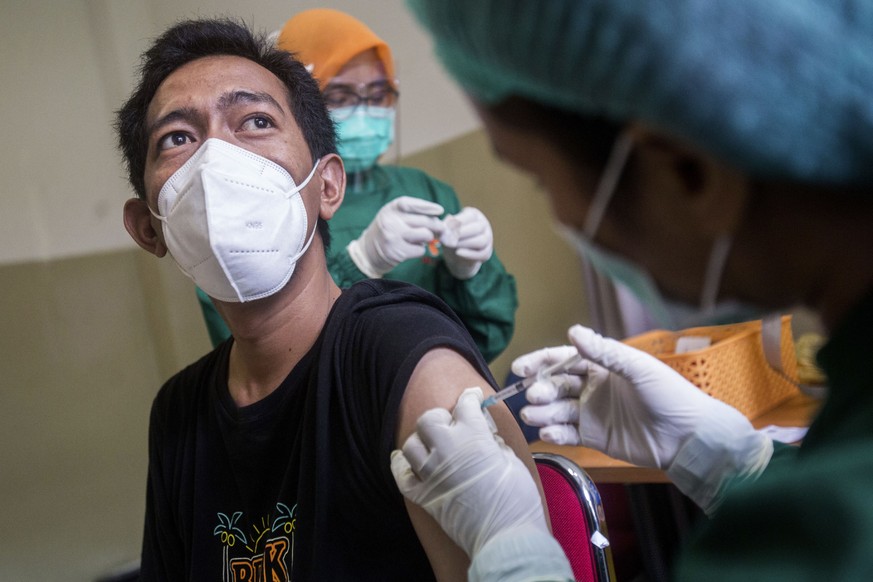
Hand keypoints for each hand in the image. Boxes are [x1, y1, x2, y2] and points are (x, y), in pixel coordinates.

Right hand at [347, 196, 444, 277]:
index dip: (428, 207)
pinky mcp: (397, 252)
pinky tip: (412, 249)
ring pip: (425, 235)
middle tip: (440, 230)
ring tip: (422, 239)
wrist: (368, 251)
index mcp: (391, 209)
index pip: (412, 204)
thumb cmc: (388, 231)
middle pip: (424, 221)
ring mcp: (393, 236)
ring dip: (428, 238)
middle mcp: (391, 221)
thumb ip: (412, 214)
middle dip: (436, 226)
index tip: (440, 210)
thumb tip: (438, 218)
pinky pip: (420, 250)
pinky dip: (420, 250)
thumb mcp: (394, 216)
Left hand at [391, 387, 548, 556]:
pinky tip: (409, 463)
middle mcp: (447, 449)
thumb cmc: (517, 499)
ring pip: (411, 445)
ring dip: (421, 443)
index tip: (472, 398)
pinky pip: (401, 476)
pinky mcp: (423, 496)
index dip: (470, 399)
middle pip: (428, 420)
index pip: (465, 405)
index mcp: (473, 436)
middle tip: (451, 425)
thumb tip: (486, 436)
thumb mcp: (512, 461)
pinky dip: (403, 467)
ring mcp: (431, 473)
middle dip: (440, 418)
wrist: (506, 538)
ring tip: (432, 446)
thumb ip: (494, 443)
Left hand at [440, 207, 492, 279]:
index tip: (445, 228)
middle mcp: (484, 224)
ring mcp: (488, 238)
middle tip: (448, 238)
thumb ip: (442, 226)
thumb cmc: (450, 237)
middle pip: (478, 228)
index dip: (458, 222)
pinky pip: (482, 253)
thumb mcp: (445, 229)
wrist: (455, 254)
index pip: (470, 216)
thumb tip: (440, 226)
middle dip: (461, 233)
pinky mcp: (487, 251)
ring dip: (465, 243)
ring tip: (451, 245)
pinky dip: (469, 254)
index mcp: (474, 214)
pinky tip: (458, 252)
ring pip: (482, 240)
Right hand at [515, 325, 769, 469]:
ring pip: (558, 410)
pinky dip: (555, 433)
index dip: (540, 362)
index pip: (563, 360)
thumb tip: (573, 331)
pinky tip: (548, 433)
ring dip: (542, 412)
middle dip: (541, 389)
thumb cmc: (669, 395)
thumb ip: (604, 351)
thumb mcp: (638, 368)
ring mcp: (592, 413)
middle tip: (533, 396)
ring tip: (532, 416)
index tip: (520, 368)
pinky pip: (568, 434)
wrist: (688, 436)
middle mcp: (592, 387)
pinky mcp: (594, 438)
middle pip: (556, 385)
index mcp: (601, 366)